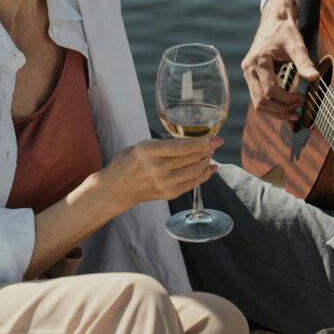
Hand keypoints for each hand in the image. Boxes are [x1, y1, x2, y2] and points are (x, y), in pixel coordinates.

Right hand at [100, 137, 222, 212]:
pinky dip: (204, 175)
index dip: (202, 143)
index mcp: (148, 151)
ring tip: (210, 154)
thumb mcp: (142, 146)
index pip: (182, 148)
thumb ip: (164, 145)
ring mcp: (164, 183)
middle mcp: (158, 168)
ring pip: (194, 171)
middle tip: (214, 144)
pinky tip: (209, 168)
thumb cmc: (127, 162)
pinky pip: (192, 184)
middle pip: (191, 159)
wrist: (117, 188)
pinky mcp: (169, 194)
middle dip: (207, 151)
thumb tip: (191, 142)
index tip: (216, 139)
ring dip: (206, 162)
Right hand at [241, 0, 318, 120]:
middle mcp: (249, 69)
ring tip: (293, 114)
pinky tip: (285, 109)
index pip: (270, 90)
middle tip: (299, 111)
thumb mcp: (296, 44)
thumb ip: (304, 62)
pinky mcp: (251, 76)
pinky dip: (272, 106)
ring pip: (257, 103)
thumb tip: (315, 78)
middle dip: (281, 110)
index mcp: (258, 61)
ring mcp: (248, 74)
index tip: (303, 98)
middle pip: (261, 101)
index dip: (287, 99)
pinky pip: (258, 98)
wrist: (273, 20)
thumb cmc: (285, 31)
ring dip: (276, 112)